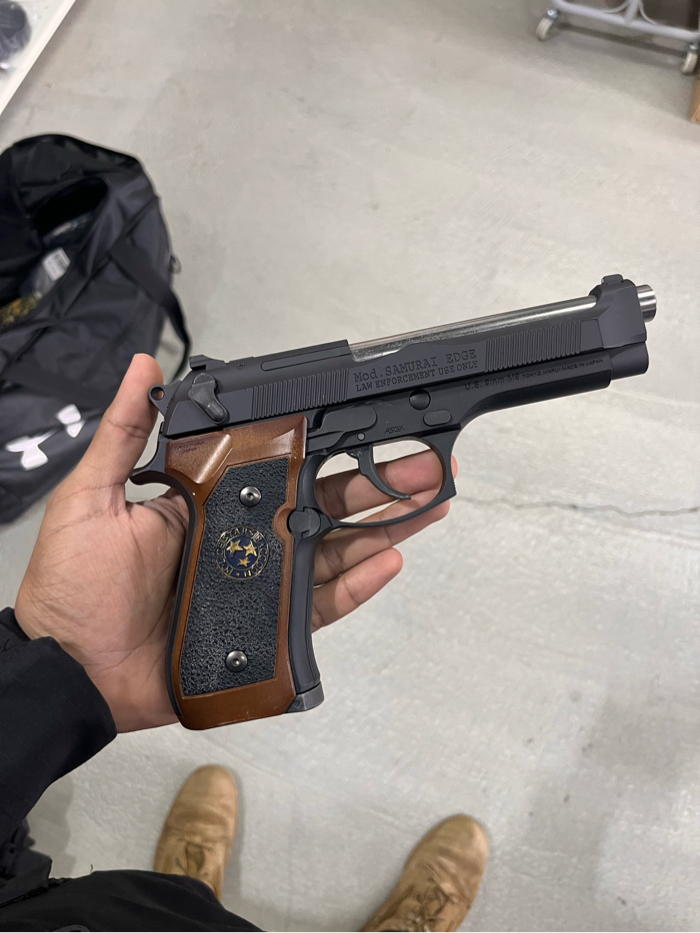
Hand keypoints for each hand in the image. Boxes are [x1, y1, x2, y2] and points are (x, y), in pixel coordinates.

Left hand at [15, 355, 452, 731]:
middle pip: (325, 508)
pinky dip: (357, 586)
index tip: (370, 428)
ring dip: (384, 529)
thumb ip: (125, 432)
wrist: (69, 667)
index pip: (285, 471)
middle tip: (428, 464)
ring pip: (334, 553)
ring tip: (427, 505)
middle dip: (380, 483)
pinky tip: (388, 560)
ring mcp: (259, 585)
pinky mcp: (265, 629)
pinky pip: (319, 607)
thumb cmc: (73, 585)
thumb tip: (143, 366)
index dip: (331, 450)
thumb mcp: (93, 496)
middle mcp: (245, 541)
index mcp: (214, 504)